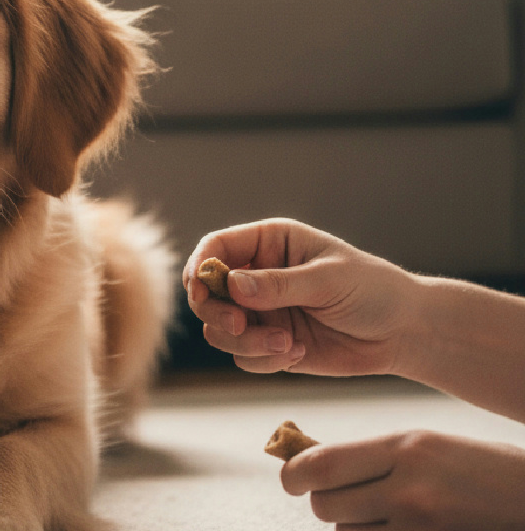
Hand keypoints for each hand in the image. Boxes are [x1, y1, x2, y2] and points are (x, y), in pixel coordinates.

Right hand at [183, 218, 419, 375]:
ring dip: (245, 342)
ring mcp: (260, 311)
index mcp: (269, 243)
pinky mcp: (268, 343)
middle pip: (206, 292)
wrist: (404, 333)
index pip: (215, 247)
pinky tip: (297, 352)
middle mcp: (256, 275)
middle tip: (240, 326)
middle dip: (216, 313)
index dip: (201, 267)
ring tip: (285, 344)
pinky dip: (264, 360)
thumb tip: (231, 285)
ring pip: (220, 330)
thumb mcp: (329, 280)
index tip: (201, 290)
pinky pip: (243, 357)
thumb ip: (279, 284)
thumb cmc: (373, 290)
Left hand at [282, 431, 524, 529]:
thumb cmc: (479, 470)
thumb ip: (370, 455)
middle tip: (347, 495)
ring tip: (386, 512)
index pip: (321, 464)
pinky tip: (398, 527)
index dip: (294, 473)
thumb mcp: (425, 445)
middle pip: (325, 506)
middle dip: (325, 502)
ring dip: (353, 526)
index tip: (291, 477)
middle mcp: (409, 490)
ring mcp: (420, 528)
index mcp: (406, 449)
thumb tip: (306, 461)